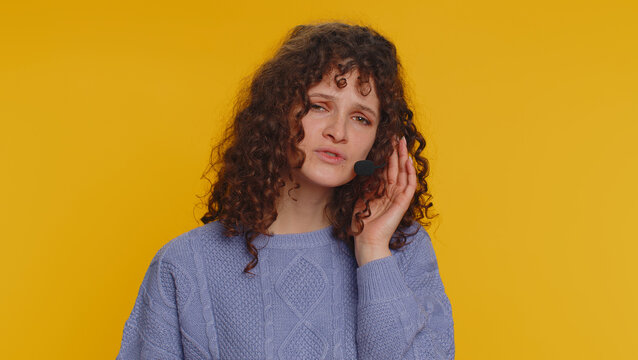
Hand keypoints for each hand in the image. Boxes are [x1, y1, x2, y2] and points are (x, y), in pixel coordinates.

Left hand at [352, 136, 416, 265]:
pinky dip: (410, 173)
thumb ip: (364, 183)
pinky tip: (408, 162)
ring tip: (403, 144)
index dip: (387, 155)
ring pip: (403, 173)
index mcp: (382, 190)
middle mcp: (392, 191)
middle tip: (397, 136)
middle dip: (397, 152)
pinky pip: (409, 185)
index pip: (386, 168)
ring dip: (404, 158)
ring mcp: (399, 197)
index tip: (386, 141)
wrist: (367, 239)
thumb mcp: (360, 196)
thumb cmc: (362, 222)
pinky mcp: (403, 203)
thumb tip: (361, 166)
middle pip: (396, 167)